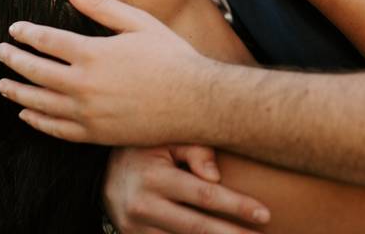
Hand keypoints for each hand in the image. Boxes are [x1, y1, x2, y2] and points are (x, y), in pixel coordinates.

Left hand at [0, 0, 215, 145]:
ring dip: (17, 92)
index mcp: (93, 53)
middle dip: (13, 60)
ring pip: (39, 103)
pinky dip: (37, 120)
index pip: (46, 41)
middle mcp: (84, 85)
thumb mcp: (138, 22)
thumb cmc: (171, 56)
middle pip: (35, 71)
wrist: (195, 102)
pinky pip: (56, 129)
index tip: (13, 29)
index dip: (26, 34)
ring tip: (1, 85)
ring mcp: (88, 114)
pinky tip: (27, 113)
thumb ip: (100, 5)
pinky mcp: (96, 135)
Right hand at [103, 146, 269, 233]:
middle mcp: (145, 206)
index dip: (236, 206)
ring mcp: (137, 228)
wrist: (99, 174)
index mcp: (155, 177)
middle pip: (197, 227)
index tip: (264, 213)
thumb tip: (216, 175)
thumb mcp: (164, 139)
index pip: (204, 195)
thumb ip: (193, 150)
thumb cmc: (143, 150)